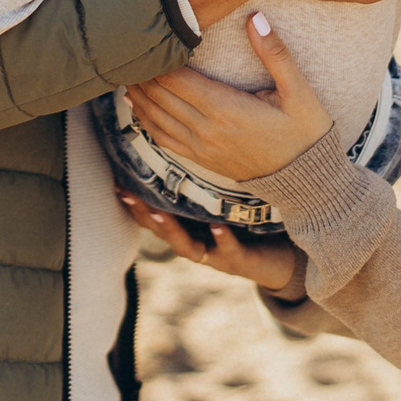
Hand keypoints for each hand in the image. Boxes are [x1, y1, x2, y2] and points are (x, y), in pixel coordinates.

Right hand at [117, 189, 305, 292]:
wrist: (286, 257)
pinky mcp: (242, 262)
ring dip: (172, 230)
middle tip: (126, 194)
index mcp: (191, 227)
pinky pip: (230, 252)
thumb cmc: (252, 223)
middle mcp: (198, 242)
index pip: (155, 215)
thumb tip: (191, 139)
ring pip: (187, 247)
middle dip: (142, 214)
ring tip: (159, 211)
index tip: (115, 183)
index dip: (133, 203)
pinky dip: (222, 240)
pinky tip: (218, 227)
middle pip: (162, 231)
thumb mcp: (226, 201)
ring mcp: (217, 255)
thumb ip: (207, 180)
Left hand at [123, 12, 330, 181]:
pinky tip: (137, 105)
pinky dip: (145, 120)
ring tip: (125, 70)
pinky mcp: (201, 160)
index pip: (177, 79)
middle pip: (160, 96)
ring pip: (156, 117)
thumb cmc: (306, 133)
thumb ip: (275, 54)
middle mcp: (206, 130)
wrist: (307, 182)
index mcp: (226, 110)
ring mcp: (201, 148)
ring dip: (138, 95)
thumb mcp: (299, 91)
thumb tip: (255, 18)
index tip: (146, 35)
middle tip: (126, 47)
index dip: (157, 58)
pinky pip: (163, 138)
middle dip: (141, 72)